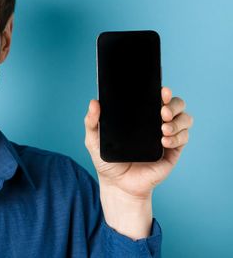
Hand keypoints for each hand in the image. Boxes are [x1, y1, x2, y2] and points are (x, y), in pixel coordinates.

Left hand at [83, 86, 193, 237]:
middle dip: (173, 104)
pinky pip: (184, 138)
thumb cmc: (107, 160)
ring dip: (177, 121)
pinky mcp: (173, 151)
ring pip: (185, 119)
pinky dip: (177, 138)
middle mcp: (156, 122)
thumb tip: (94, 102)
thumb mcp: (94, 140)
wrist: (117, 185)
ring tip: (163, 129)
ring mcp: (166, 136)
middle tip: (162, 111)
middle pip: (176, 104)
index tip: (161, 91)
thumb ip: (92, 122)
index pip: (155, 97)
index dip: (162, 92)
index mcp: (140, 115)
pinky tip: (164, 142)